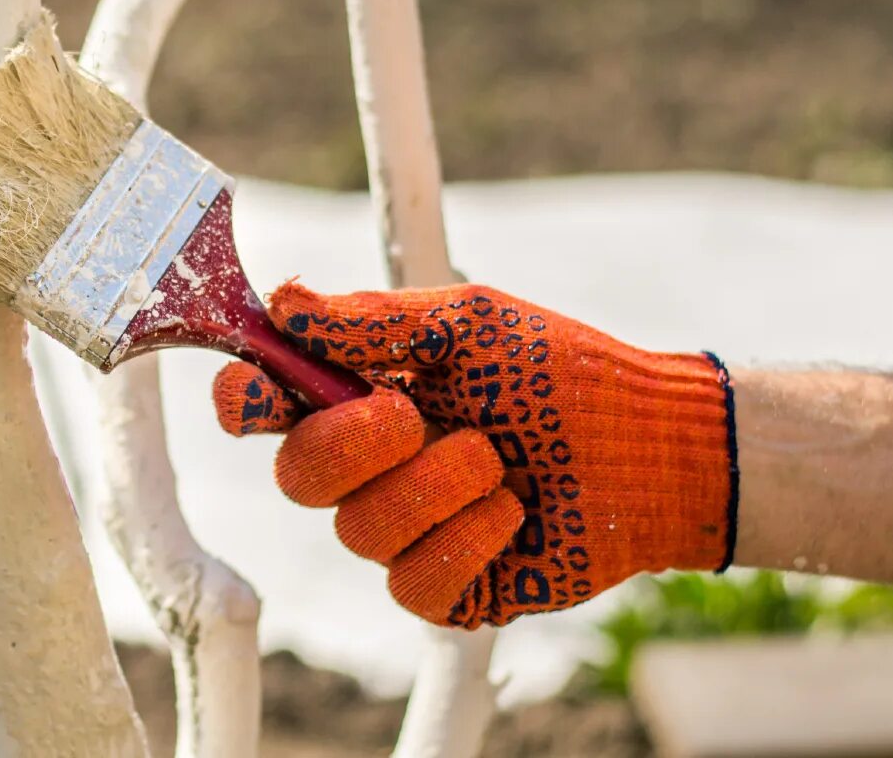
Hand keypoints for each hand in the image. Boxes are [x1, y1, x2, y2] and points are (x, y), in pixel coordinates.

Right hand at [212, 282, 737, 626]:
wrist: (649, 446)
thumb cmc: (560, 372)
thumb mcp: (471, 324)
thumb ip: (375, 320)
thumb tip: (285, 302)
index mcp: (356, 399)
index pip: (263, 405)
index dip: (243, 399)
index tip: (255, 390)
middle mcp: (364, 472)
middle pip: (295, 475)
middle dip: (354, 441)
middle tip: (417, 414)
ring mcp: (400, 535)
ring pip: (359, 531)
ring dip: (438, 485)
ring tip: (499, 460)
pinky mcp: (441, 591)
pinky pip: (412, 582)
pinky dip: (468, 539)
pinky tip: (512, 513)